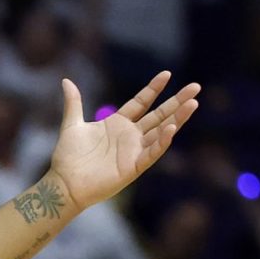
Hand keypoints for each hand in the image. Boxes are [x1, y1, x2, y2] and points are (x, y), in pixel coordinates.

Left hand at [43, 71, 201, 214]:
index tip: (167, 74)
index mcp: (118, 124)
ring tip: (193, 103)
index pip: (141, 102)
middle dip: (177, 101)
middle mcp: (130, 137)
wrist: (63, 184)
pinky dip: (162, 141)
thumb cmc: (67, 158)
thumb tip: (66, 80)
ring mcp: (134, 151)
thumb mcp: (72, 125)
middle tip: (196, 87)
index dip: (153, 89)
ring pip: (161, 131)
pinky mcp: (133, 167)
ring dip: (178, 118)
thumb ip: (74, 103)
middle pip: (159, 115)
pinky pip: (152, 153)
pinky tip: (173, 127)